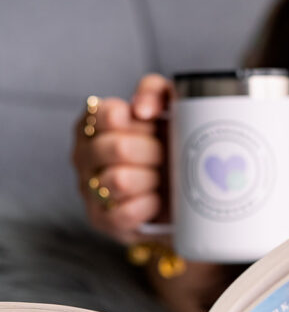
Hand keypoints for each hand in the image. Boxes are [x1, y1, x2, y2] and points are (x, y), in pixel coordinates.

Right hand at [71, 74, 170, 243]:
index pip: (110, 114)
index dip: (143, 124)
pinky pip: (126, 212)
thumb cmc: (171, 143)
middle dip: (153, 153)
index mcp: (92, 122)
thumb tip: (141, 109)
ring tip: (158, 179)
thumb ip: (155, 90)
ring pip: (120, 181)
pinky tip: (156, 200)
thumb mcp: (169, 105)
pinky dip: (149, 205)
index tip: (155, 129)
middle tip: (163, 157)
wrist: (183, 192)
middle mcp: (82, 154)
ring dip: (151, 180)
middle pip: (119, 148)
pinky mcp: (101, 220)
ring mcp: (88, 189)